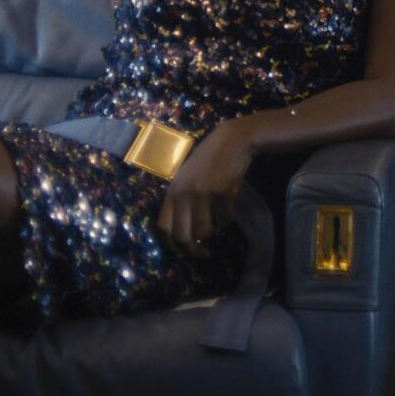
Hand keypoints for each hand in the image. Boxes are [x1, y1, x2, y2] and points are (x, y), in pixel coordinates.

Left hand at [156, 120, 252, 257]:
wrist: (231, 141)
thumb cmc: (207, 160)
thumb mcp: (186, 179)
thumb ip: (182, 202)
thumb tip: (187, 234)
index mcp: (172, 192)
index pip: (163, 227)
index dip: (171, 245)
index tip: (181, 252)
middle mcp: (184, 195)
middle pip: (183, 235)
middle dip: (193, 250)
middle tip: (202, 254)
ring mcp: (203, 194)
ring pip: (206, 231)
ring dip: (213, 232)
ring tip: (217, 224)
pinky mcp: (222, 193)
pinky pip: (224, 220)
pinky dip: (227, 220)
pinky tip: (228, 210)